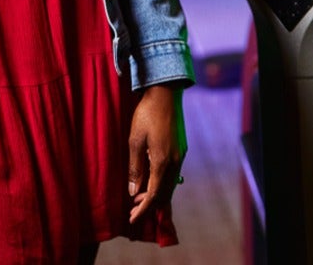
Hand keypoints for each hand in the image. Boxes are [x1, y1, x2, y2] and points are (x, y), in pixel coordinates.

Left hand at [127, 84, 185, 224]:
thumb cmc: (146, 115)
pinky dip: (162, 184)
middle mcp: (174, 162)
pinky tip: (153, 182)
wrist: (165, 94)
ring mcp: (180, 156)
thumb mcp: (134, 141)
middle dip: (149, 205)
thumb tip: (133, 191)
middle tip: (132, 211)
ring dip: (156, 195)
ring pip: (170, 185)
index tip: (132, 219)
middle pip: (164, 193)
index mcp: (162, 161)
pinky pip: (173, 175)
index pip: (153, 194)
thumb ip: (134, 168)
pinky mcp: (180, 150)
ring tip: (139, 199)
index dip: (142, 209)